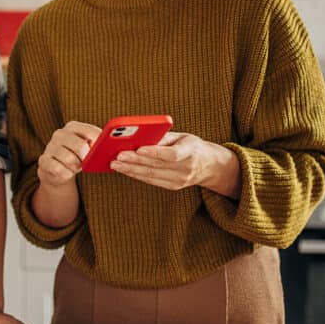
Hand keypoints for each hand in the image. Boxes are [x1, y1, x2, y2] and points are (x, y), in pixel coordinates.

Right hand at [36, 121, 100, 187]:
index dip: (98, 144)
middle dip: (86, 158)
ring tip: (74, 167)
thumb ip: (98, 143)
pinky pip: (59, 170)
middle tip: (85, 162)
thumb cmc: (77, 156)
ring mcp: (50, 147)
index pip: (90, 132)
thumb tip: (110, 145)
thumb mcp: (88, 147)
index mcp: (73, 126)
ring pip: (70, 160)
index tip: (100, 152)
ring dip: (76, 167)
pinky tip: (66, 172)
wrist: (57, 170)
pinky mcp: (43, 160)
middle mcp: (59, 134)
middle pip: (80, 146)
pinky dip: (66, 174)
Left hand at [109, 132, 238, 193]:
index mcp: (190, 152)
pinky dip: (136, 175)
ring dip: (130, 170)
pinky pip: (151, 181)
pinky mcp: (173, 186)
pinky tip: (125, 170)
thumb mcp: (183, 136)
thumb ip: (164, 137)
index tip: (138, 149)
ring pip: (150, 175)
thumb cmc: (192, 146)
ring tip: (115, 164)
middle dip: (134, 161)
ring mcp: (179, 180)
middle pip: (156, 166)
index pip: (171, 154)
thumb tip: (141, 136)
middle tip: (117, 156)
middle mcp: (185, 168)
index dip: (154, 152)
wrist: (209, 165)